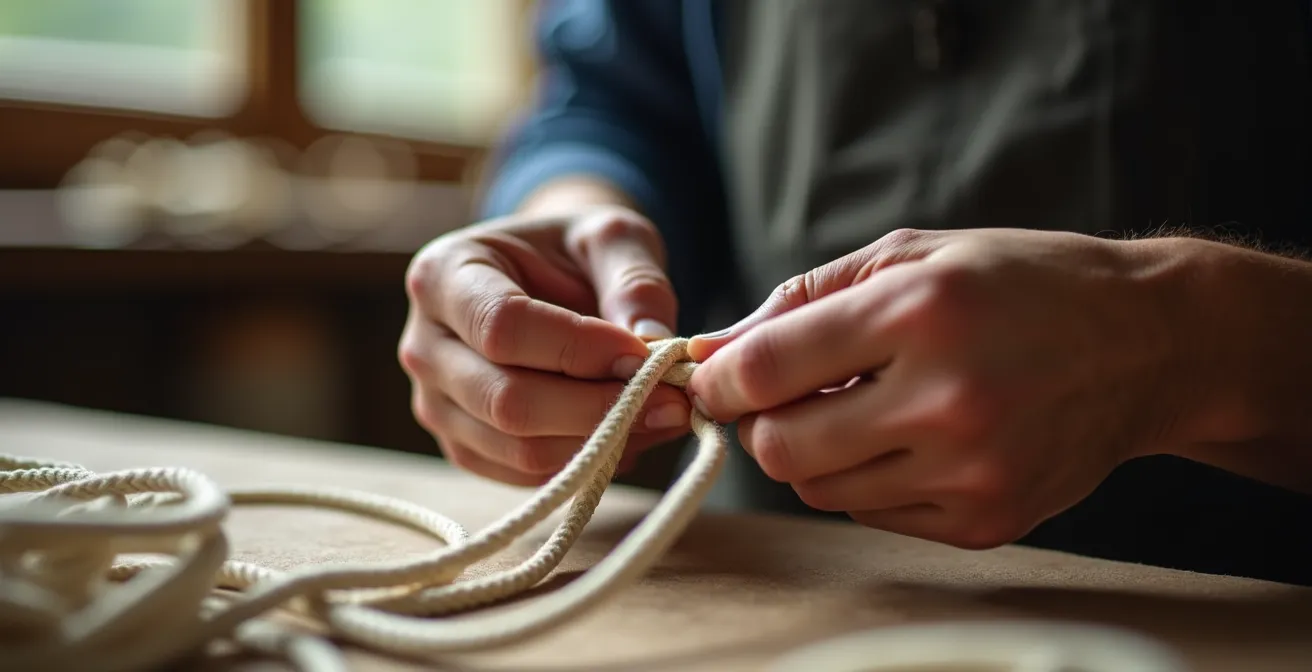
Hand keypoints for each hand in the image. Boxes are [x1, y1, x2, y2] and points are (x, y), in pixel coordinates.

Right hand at [399, 205, 691, 485]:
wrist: (548, 280)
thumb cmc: (574, 251)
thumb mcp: (610, 236)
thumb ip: (634, 279)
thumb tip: (652, 344)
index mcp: (443, 274)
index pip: (503, 326)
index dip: (578, 349)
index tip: (644, 355)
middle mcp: (423, 345)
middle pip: (506, 399)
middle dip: (598, 406)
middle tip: (673, 399)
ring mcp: (436, 404)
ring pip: (518, 449)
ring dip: (601, 442)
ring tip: (662, 415)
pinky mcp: (464, 446)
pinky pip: (526, 476)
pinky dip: (587, 463)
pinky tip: (630, 433)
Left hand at [686, 228, 1192, 548]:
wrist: (1146, 344)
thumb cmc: (1018, 284)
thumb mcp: (911, 254)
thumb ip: (801, 300)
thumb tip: (711, 349)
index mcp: (920, 312)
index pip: (766, 370)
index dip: (718, 379)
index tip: (712, 377)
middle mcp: (946, 398)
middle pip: (782, 449)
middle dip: (759, 425)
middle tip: (778, 399)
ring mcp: (972, 470)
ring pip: (821, 491)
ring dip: (814, 453)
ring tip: (859, 407)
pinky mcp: (988, 520)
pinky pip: (874, 514)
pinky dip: (867, 479)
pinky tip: (907, 437)